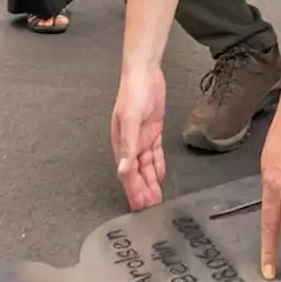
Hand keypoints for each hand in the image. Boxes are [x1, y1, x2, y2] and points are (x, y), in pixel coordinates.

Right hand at [111, 67, 167, 210]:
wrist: (144, 72)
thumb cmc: (133, 92)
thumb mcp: (131, 120)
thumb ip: (128, 146)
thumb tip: (123, 170)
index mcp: (121, 143)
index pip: (127, 173)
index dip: (133, 191)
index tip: (138, 207)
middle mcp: (130, 144)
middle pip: (136, 173)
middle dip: (142, 191)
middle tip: (150, 209)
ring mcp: (142, 138)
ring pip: (146, 166)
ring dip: (150, 182)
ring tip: (156, 199)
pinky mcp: (153, 131)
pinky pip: (155, 154)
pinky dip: (157, 166)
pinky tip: (159, 177)